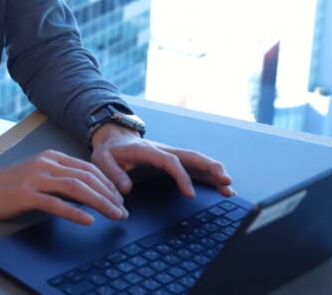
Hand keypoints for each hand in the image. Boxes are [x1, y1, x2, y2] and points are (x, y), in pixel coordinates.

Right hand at [0, 149, 128, 224]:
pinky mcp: (26, 195)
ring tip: (114, 214)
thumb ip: (61, 178)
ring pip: (76, 188)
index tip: (120, 198)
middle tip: (123, 210)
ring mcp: (36, 178)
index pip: (88, 168)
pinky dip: (75, 212)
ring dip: (100, 202)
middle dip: (109, 195)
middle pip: (86, 177)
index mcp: (52, 157)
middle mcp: (46, 164)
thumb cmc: (9, 184)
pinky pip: (56, 203)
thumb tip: (89, 191)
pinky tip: (88, 221)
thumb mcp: (39, 174)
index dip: (108, 183)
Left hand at [90, 124, 234, 197]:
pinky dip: (210, 176)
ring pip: (196, 161)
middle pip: (190, 156)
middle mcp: (163, 150)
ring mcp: (171, 155)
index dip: (181, 176)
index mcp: (147, 150)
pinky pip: (195, 168)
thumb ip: (113, 174)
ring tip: (229, 188)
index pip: (169, 161)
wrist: (114, 138)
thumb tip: (126, 188)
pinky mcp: (175, 162)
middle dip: (209, 168)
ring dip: (214, 173)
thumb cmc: (110, 151)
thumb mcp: (102, 160)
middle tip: (225, 181)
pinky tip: (223, 188)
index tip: (190, 193)